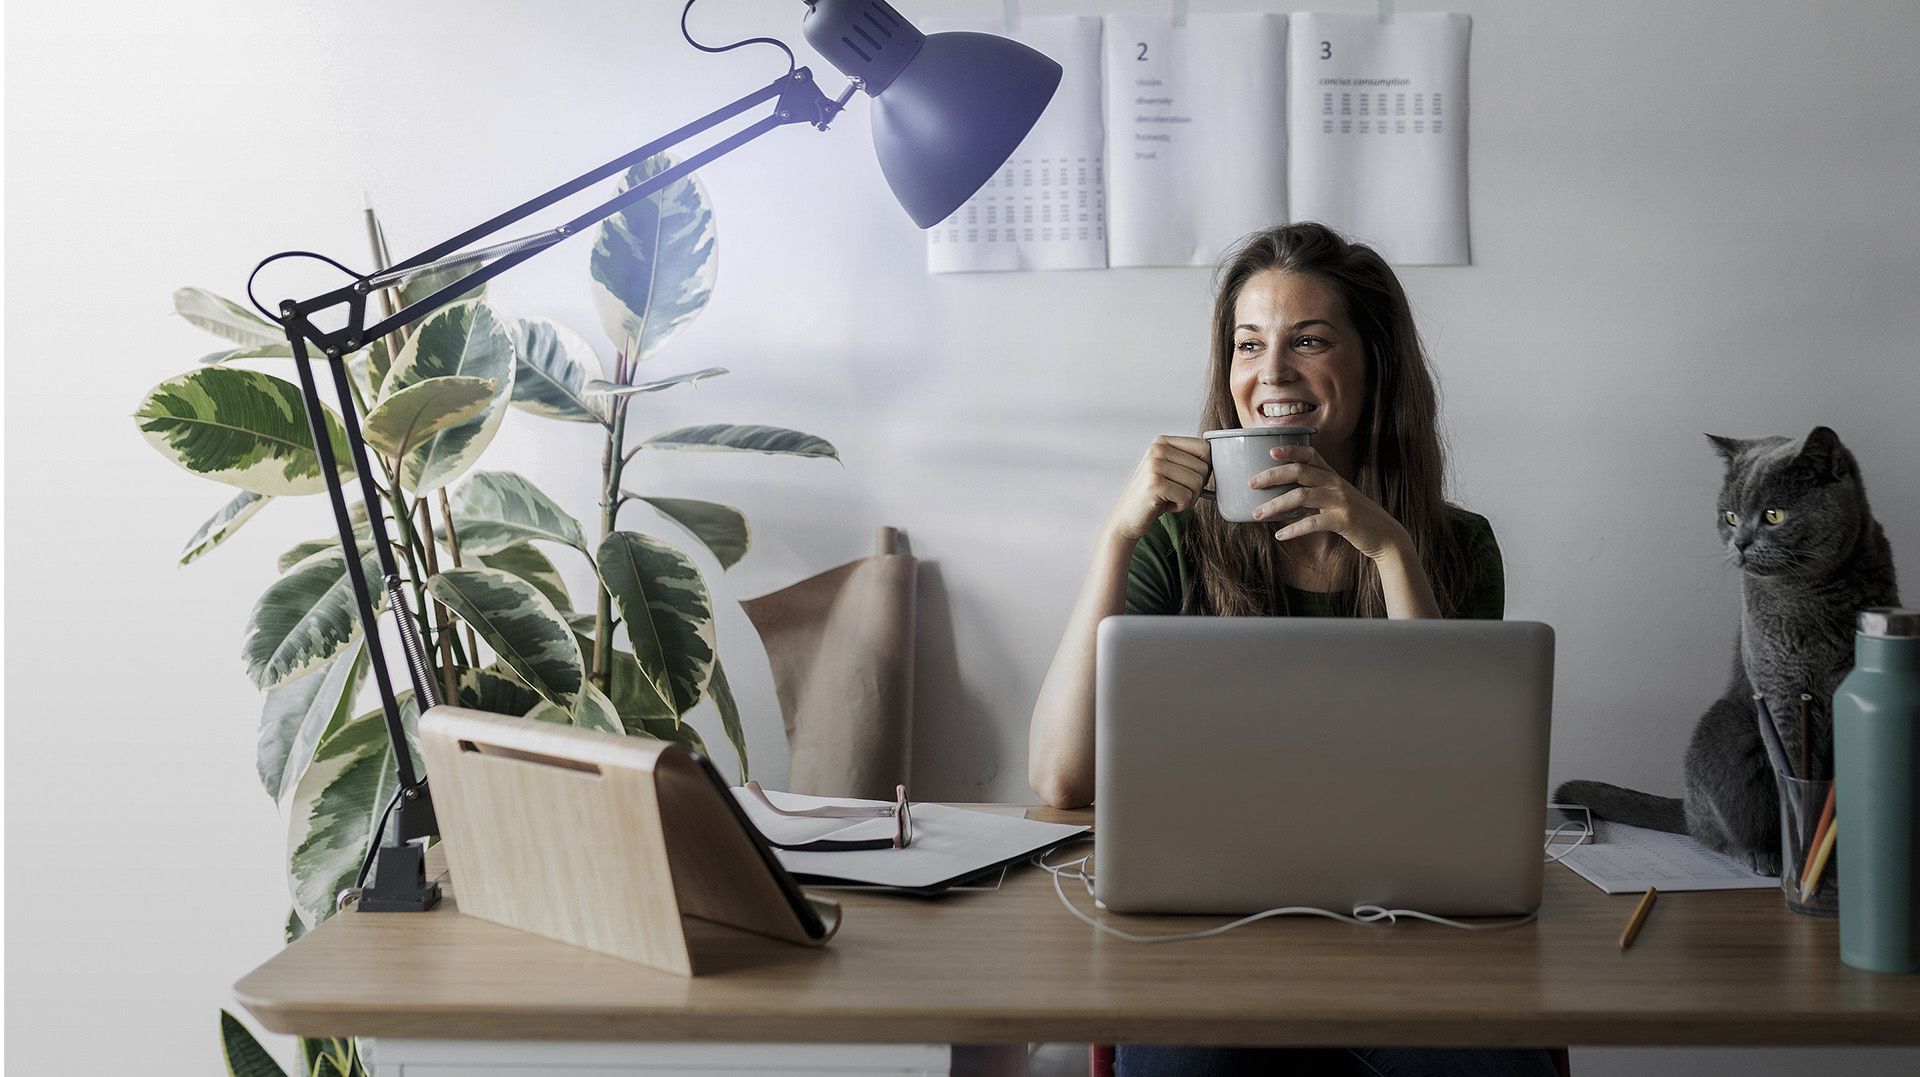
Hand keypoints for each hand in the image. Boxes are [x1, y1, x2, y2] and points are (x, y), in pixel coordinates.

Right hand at [1102, 435, 1210, 542]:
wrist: (1126, 518)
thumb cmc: (1155, 496)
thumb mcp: (1171, 471)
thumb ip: (1190, 460)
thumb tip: (1222, 460)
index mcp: (1163, 441)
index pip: (1204, 447)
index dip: (1204, 468)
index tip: (1188, 479)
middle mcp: (1157, 449)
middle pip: (1203, 467)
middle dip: (1196, 487)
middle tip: (1175, 492)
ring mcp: (1154, 465)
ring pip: (1197, 483)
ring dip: (1188, 498)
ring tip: (1169, 498)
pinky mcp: (1154, 484)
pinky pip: (1187, 497)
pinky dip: (1181, 506)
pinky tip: (1164, 505)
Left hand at [1248, 444, 1411, 561]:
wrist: (1385, 536)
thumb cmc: (1356, 518)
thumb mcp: (1338, 499)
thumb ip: (1317, 492)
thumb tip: (1283, 495)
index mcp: (1333, 476)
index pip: (1311, 454)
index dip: (1290, 450)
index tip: (1270, 451)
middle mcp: (1336, 484)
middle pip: (1299, 471)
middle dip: (1272, 475)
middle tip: (1251, 483)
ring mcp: (1340, 501)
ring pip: (1301, 496)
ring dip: (1275, 505)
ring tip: (1257, 514)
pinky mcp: (1343, 520)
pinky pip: (1313, 522)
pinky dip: (1294, 529)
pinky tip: (1280, 535)